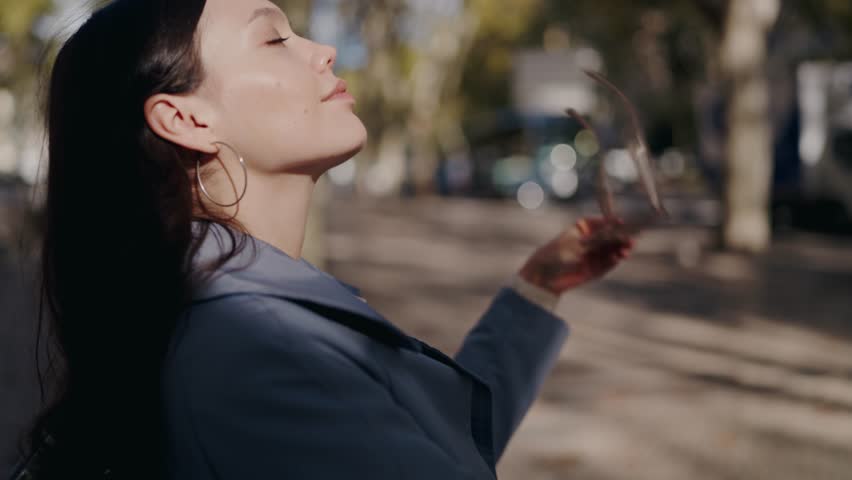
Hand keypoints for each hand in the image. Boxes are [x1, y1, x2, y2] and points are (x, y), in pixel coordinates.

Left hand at [518, 217, 633, 294]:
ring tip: (626, 250)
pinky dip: (613, 261)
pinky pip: (606, 264)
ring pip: (609, 252)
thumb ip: (597, 237)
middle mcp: (588, 242)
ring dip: (619, 250)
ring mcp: (591, 256)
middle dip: (619, 239)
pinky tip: (618, 257)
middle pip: (608, 238)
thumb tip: (615, 227)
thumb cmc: (556, 254)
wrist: (543, 276)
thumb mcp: (577, 243)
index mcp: (581, 229)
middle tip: (630, 239)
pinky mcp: (592, 270)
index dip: (611, 222)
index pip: (601, 223)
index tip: (622, 221)